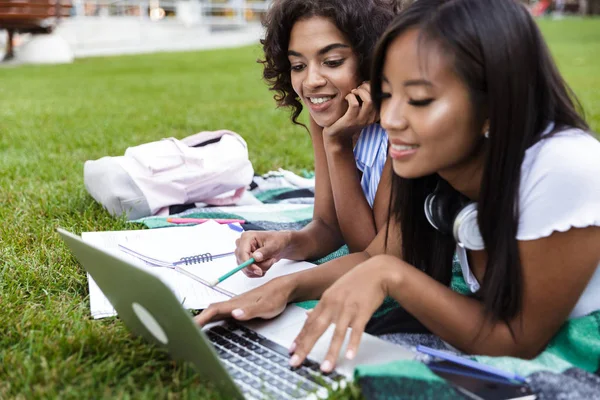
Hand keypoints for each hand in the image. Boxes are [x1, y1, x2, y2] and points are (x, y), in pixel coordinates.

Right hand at [194, 276, 295, 325]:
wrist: (283, 288)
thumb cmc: (275, 297)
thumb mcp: (265, 307)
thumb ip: (250, 311)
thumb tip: (233, 314)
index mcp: (236, 303)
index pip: (214, 310)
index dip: (201, 318)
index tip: (189, 326)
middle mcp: (233, 303)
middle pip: (210, 311)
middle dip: (197, 321)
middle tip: (185, 332)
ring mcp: (236, 305)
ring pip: (215, 311)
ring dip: (203, 320)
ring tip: (193, 330)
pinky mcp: (240, 307)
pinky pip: (221, 313)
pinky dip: (212, 319)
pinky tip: (211, 325)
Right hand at [235, 230, 292, 277]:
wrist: (280, 244)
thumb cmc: (277, 241)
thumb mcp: (274, 245)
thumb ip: (265, 252)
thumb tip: (255, 258)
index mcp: (246, 237)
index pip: (242, 254)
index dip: (248, 265)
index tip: (259, 271)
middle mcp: (241, 245)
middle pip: (243, 263)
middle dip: (258, 266)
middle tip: (271, 261)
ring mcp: (241, 253)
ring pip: (247, 269)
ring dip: (261, 268)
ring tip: (270, 260)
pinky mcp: (244, 260)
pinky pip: (249, 272)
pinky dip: (259, 271)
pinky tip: (266, 263)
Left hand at [288, 255, 402, 371]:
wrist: (376, 271)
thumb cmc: (355, 282)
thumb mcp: (334, 291)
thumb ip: (321, 305)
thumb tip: (307, 314)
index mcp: (325, 300)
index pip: (309, 322)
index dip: (300, 337)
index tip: (291, 351)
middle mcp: (333, 305)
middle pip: (317, 329)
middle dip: (305, 347)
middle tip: (296, 362)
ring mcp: (348, 309)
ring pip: (337, 333)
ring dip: (331, 352)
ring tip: (325, 368)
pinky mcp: (363, 312)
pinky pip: (357, 331)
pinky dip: (353, 343)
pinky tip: (349, 356)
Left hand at [323, 81, 377, 140]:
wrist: (337, 136)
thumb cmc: (348, 120)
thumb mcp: (361, 111)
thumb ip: (366, 100)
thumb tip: (367, 83)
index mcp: (375, 115)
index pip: (380, 98)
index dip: (373, 88)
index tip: (364, 86)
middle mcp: (370, 118)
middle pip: (375, 97)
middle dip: (366, 87)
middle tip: (357, 89)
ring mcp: (361, 120)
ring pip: (368, 100)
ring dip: (359, 91)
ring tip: (353, 92)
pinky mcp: (350, 120)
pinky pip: (354, 104)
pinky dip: (350, 97)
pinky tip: (347, 98)